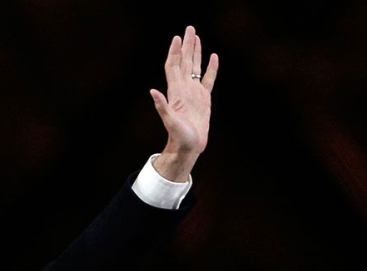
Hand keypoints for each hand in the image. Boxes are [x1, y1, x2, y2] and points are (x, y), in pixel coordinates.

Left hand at [149, 25, 218, 181]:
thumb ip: (162, 106)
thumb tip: (153, 91)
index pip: (174, 66)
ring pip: (195, 67)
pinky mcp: (204, 99)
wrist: (188, 147)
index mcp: (176, 92)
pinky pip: (208, 79)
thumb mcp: (170, 122)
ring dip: (196, 52)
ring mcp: (194, 93)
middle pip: (185, 62)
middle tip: (189, 28)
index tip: (177, 38)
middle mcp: (184, 89)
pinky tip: (213, 57)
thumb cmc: (179, 137)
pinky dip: (211, 68)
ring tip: (197, 37)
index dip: (175, 52)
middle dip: (186, 45)